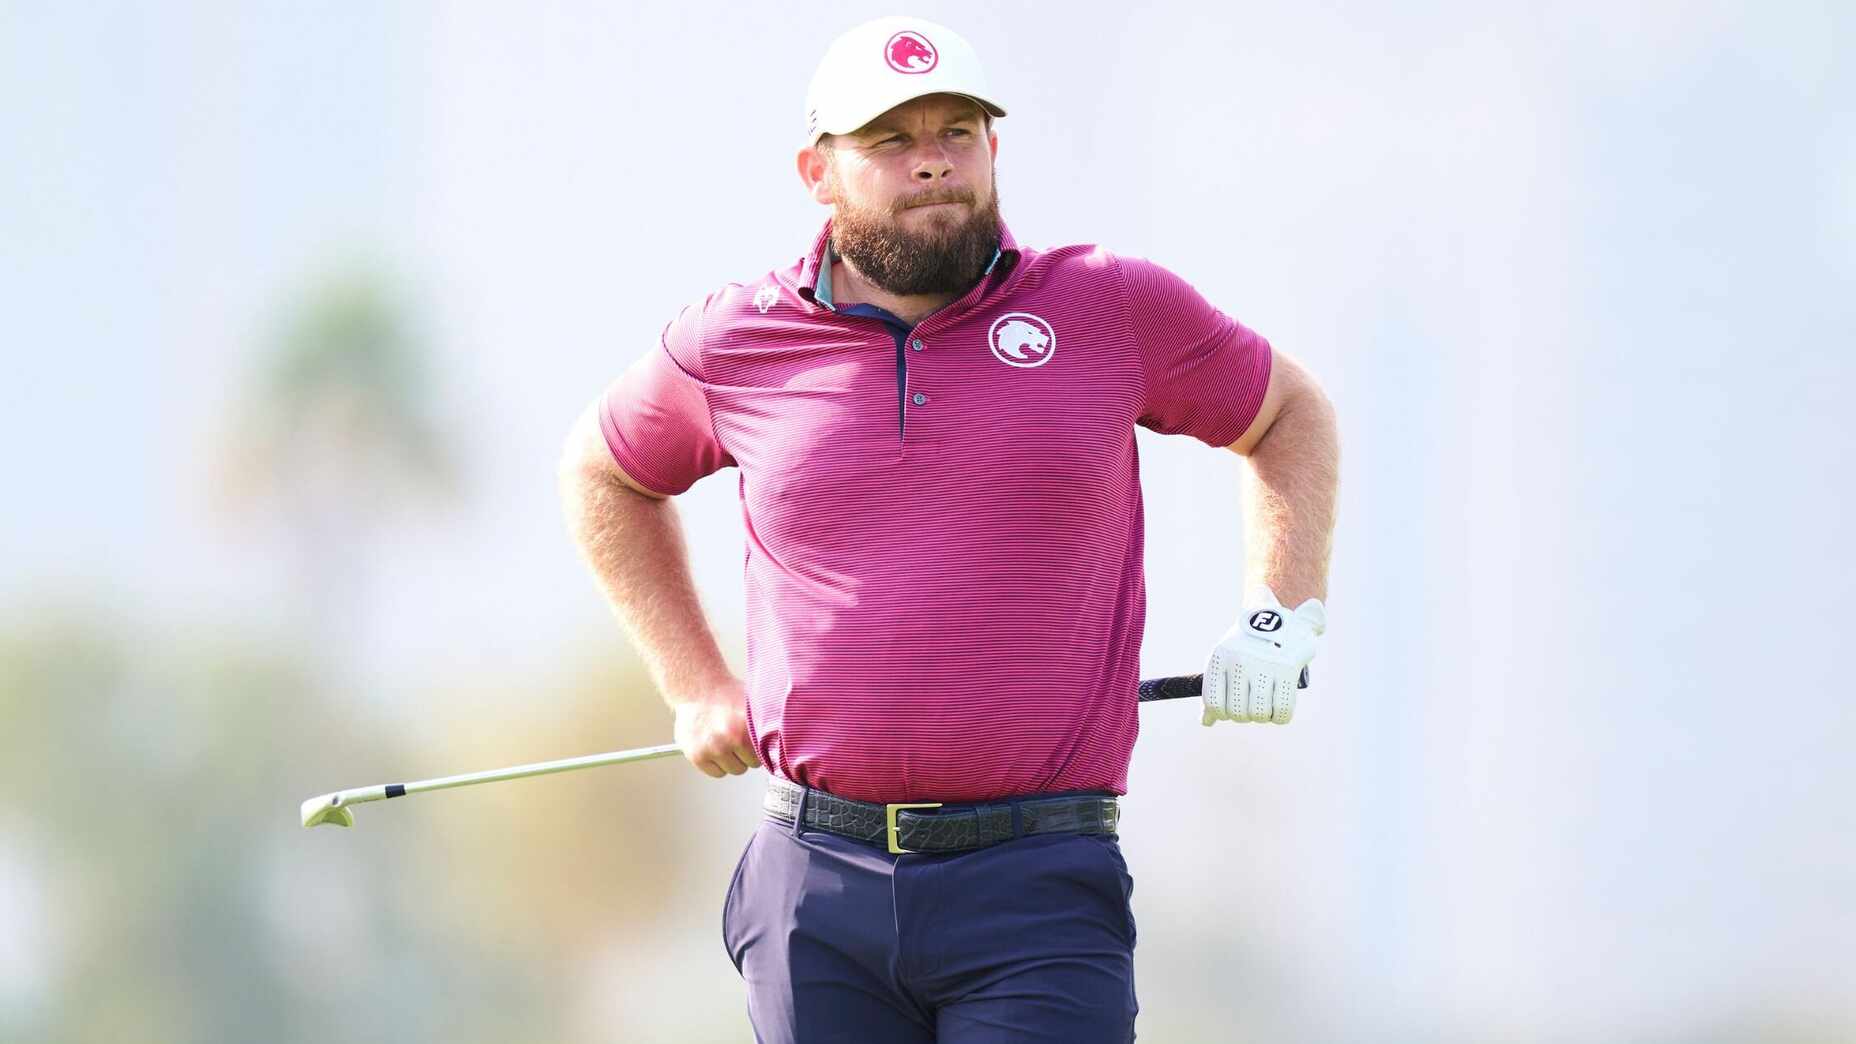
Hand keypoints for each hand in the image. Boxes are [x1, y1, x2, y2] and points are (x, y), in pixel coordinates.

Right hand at [671, 678, 759, 777]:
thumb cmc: (727, 695)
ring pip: (734, 770)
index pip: (766, 754)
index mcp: (746, 725)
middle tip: (738, 738)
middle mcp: (730, 738)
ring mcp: (712, 748)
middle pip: (751, 764)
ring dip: (732, 759)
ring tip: (726, 740)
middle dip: (746, 753)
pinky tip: (714, 746)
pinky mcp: (697, 756)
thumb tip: (784, 741)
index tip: (757, 740)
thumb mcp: (753, 703)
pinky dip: (717, 764)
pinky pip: (717, 773)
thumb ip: (768, 723)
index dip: (762, 747)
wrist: (698, 688)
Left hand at [1202, 586, 1325, 725]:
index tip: (1230, 710)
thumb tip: (1205, 722)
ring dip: (1262, 716)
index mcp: (1220, 658)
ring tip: (1265, 706)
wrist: (1276, 615)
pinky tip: (1278, 709)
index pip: (1214, 703)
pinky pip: (1283, 710)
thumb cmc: (1245, 646)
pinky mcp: (1288, 669)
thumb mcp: (1224, 659)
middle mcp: (1240, 661)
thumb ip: (1213, 690)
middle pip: (1237, 712)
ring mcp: (1264, 665)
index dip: (1221, 714)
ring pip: (1259, 713)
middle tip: (1251, 705)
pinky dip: (1280, 716)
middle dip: (1244, 716)